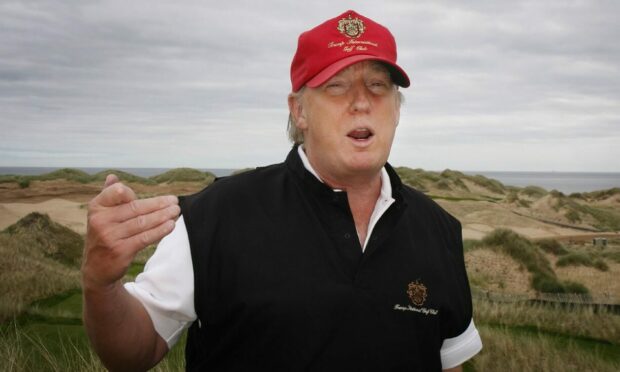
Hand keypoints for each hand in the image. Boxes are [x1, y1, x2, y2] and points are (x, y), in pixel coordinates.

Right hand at [82, 174, 179, 289]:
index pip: (117, 192)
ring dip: (163, 216)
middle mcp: (101, 221)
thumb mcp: (101, 215)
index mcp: (97, 207)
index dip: (133, 193)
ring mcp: (110, 236)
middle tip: (175, 201)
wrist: (96, 268)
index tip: (145, 195)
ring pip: (143, 222)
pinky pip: (145, 237)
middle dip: (158, 204)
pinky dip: (160, 230)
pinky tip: (171, 225)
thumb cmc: (104, 236)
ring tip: (176, 211)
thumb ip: (108, 196)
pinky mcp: (121, 251)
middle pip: (136, 208)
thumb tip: (112, 177)